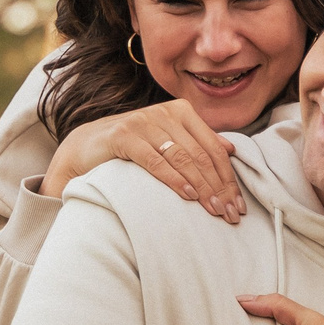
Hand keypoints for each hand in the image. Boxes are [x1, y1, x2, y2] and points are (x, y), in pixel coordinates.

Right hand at [44, 100, 245, 222]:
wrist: (86, 147)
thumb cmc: (131, 147)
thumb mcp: (166, 140)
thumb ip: (196, 141)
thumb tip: (231, 149)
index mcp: (180, 111)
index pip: (213, 147)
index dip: (228, 177)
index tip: (237, 204)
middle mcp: (164, 113)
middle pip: (201, 154)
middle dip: (218, 187)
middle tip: (229, 213)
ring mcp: (143, 122)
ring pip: (182, 157)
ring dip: (202, 187)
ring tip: (213, 209)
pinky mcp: (124, 136)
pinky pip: (156, 161)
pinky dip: (174, 179)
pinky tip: (188, 196)